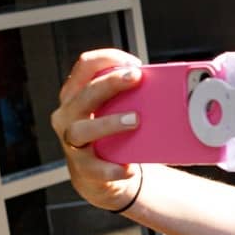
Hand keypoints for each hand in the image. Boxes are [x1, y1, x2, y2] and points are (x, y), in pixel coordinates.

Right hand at [50, 48, 144, 210]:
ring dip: (109, 123)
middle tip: (137, 78)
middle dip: (111, 83)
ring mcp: (71, 142)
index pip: (85, 66)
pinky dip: (113, 168)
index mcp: (77, 94)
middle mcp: (68, 115)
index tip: (135, 64)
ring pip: (81, 129)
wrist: (101, 175)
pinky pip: (94, 168)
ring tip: (135, 120)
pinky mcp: (82, 168)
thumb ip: (129, 95)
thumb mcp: (115, 109)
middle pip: (85, 94)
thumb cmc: (111, 134)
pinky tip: (129, 168)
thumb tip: (165, 81)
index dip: (108, 59)